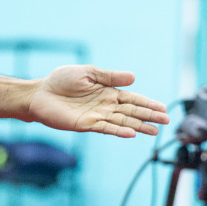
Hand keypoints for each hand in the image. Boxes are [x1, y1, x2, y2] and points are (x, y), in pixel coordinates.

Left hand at [26, 66, 169, 137]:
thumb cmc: (60, 81)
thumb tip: (133, 78)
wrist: (39, 94)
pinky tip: (131, 133)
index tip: (162, 108)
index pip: (132, 99)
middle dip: (149, 115)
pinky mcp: (86, 124)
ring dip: (138, 126)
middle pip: (131, 111)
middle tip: (166, 121)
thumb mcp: (87, 72)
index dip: (147, 103)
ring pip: (122, 122)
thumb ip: (109, 76)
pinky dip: (118, 130)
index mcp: (107, 92)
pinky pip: (106, 127)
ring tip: (155, 131)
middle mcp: (105, 106)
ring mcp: (96, 116)